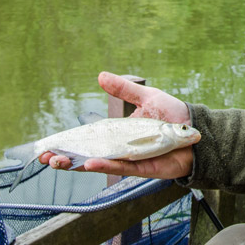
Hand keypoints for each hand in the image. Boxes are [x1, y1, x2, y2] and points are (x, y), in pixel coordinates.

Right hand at [39, 71, 194, 178]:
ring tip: (58, 162)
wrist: (199, 130)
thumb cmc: (174, 115)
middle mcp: (121, 148)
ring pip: (99, 164)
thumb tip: (100, 76)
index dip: (67, 144)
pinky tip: (89, 164)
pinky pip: (121, 168)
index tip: (47, 146)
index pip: (87, 140)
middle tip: (46, 157)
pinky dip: (106, 166)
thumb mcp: (147, 97)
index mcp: (119, 133)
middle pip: (87, 155)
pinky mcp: (143, 168)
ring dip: (78, 164)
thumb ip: (124, 89)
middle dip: (65, 158)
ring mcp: (130, 160)